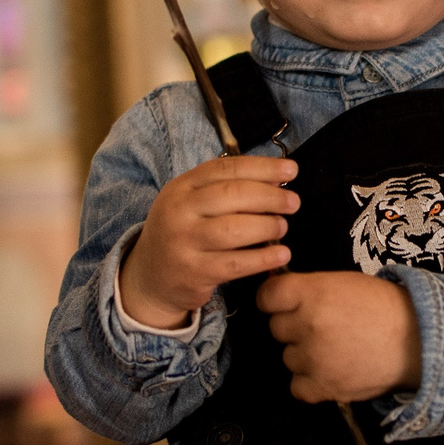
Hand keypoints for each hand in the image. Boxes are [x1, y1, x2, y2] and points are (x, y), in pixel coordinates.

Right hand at [119, 156, 299, 328]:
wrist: (150, 276)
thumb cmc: (183, 232)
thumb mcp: (192, 203)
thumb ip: (225, 189)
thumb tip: (275, 181)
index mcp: (182, 187)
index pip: (226, 168)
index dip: (263, 168)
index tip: (290, 171)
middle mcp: (180, 211)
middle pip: (233, 195)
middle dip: (270, 197)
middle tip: (293, 202)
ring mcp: (185, 243)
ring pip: (235, 229)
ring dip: (268, 226)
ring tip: (282, 227)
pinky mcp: (195, 273)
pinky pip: (237, 264)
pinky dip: (264, 258)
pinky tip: (281, 254)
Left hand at [258, 270, 421, 402]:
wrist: (419, 340)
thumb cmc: (385, 307)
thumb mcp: (344, 283)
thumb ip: (310, 289)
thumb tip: (283, 294)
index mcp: (312, 294)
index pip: (267, 296)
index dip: (274, 299)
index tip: (284, 302)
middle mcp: (308, 326)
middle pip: (277, 328)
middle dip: (295, 326)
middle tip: (324, 325)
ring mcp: (314, 359)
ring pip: (288, 357)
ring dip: (304, 354)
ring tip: (335, 348)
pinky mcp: (324, 387)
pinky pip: (297, 386)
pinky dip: (310, 381)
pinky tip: (329, 370)